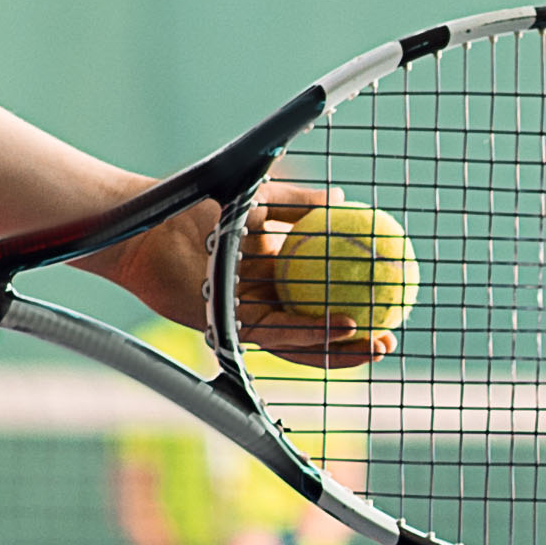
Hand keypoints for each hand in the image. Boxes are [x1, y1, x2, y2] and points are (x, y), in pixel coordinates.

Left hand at [81, 178, 392, 371]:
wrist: (154, 222)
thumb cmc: (199, 204)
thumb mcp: (259, 196)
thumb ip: (298, 202)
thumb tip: (343, 199)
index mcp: (272, 272)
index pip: (320, 297)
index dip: (355, 304)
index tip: (390, 301)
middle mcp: (262, 300)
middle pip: (316, 330)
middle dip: (356, 342)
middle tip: (391, 339)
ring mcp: (246, 316)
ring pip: (301, 342)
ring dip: (341, 348)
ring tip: (376, 344)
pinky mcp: (229, 329)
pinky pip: (277, 335)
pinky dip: (311, 334)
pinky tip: (342, 329)